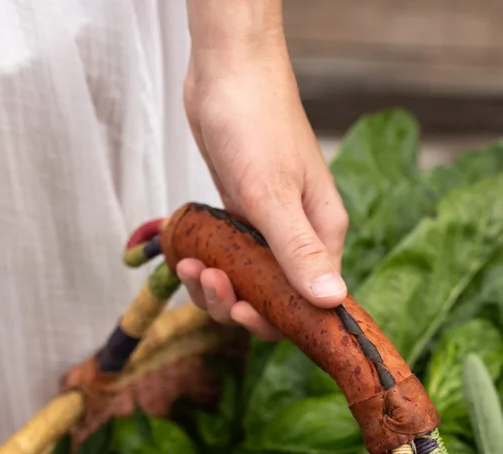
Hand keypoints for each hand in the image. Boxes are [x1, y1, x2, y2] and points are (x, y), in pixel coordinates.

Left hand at [181, 1, 348, 338]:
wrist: (227, 69)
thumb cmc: (255, 121)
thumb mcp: (273, 195)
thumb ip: (298, 252)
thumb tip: (331, 302)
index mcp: (322, 234)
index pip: (309, 303)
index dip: (275, 319)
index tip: (242, 310)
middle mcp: (300, 236)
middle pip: (271, 300)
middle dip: (235, 302)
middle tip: (208, 279)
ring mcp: (268, 227)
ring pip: (243, 282)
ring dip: (212, 286)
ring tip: (190, 264)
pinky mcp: (241, 215)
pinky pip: (226, 259)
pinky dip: (205, 265)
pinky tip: (185, 254)